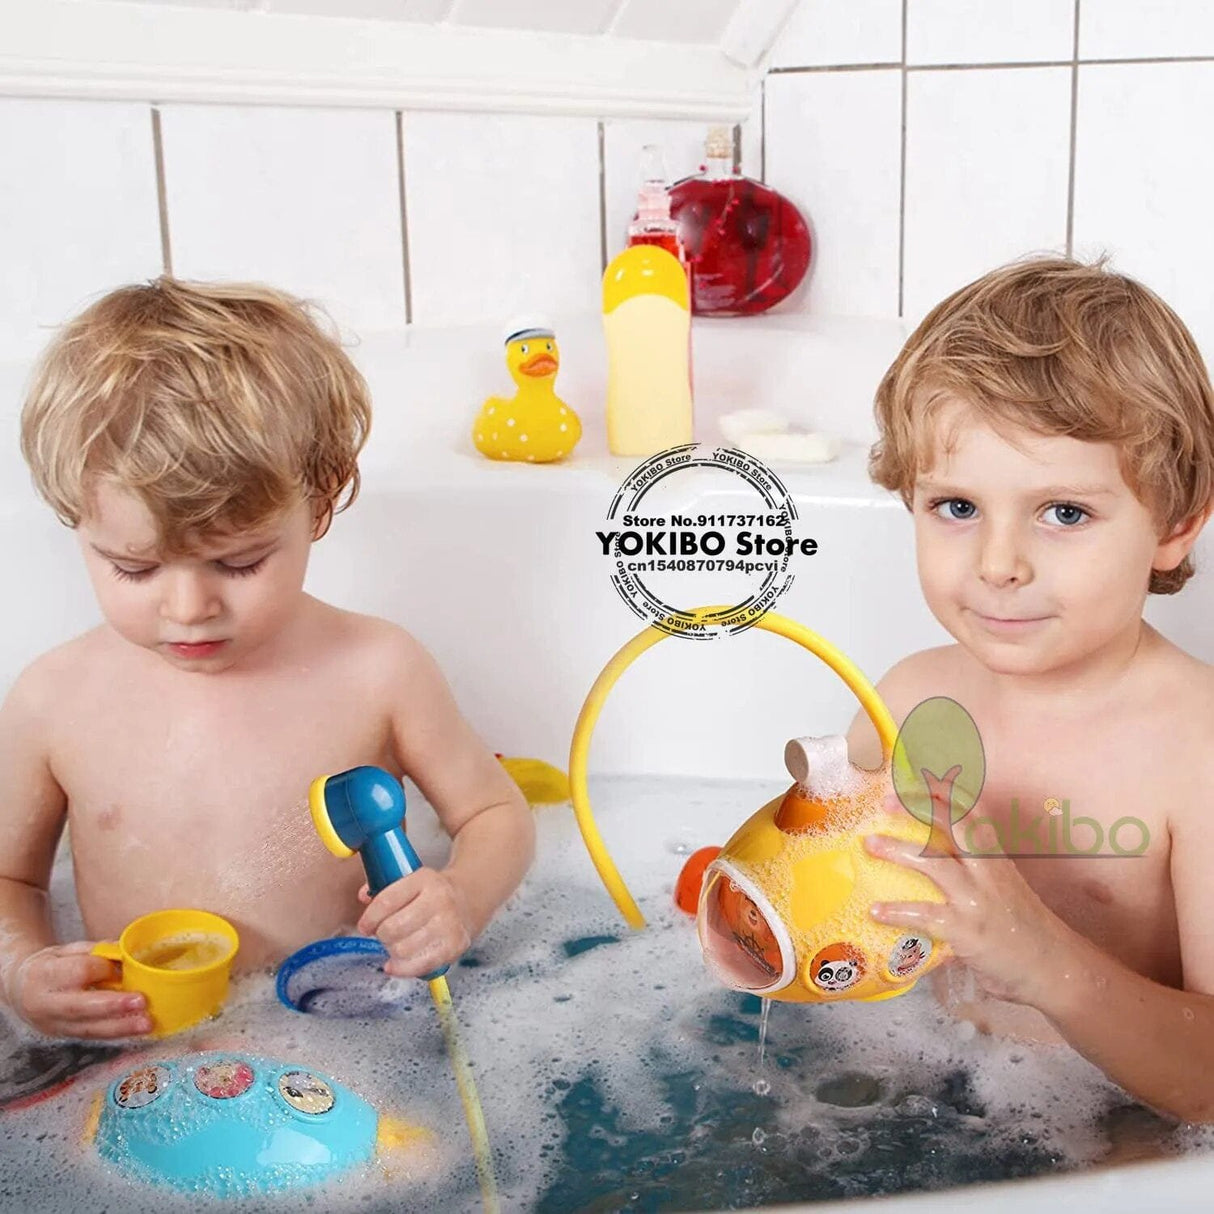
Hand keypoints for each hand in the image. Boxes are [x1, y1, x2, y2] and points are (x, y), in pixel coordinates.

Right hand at [4, 942, 150, 1038]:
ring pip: (89, 1028)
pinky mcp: (64, 1035)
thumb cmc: (50, 966)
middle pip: (81, 1007)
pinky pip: (92, 1036)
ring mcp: (54, 1024)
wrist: (20, 990)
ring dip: (121, 1027)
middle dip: (113, 1005)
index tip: (123, 965)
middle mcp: (46, 1004)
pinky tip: (136, 1029)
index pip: (78, 972)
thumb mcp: (67, 950)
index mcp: (44, 974)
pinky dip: (116, 1033)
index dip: (104, 968)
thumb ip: (95, 951)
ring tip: (146, 1023)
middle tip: (141, 1001)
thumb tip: (126, 952)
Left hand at [356, 868, 472, 979]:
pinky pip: (419, 966)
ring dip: (391, 950)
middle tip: (383, 934)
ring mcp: (449, 924)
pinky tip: (395, 964)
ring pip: (402, 949)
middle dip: (381, 935)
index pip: (386, 901)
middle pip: (393, 928)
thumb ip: (383, 888)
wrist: (468, 901)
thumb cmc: (431, 894)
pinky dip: (401, 968)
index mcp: (424, 879)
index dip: (369, 918)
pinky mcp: (454, 946)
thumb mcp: (410, 880)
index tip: (365, 926)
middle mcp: (439, 900)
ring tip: (395, 944)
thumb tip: (363, 896)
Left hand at [864, 795, 1071, 1005]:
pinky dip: (898, 911)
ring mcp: (977, 899)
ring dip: (898, 850)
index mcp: (995, 858)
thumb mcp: (1003, 887)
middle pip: (955, 827)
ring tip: (869, 844)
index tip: (922, 775)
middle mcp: (988, 872)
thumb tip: (933, 857)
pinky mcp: (966, 930)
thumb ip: (974, 870)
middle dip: (921, 808)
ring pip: (935, 864)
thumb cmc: (1023, 926)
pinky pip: (926, 915)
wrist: (1052, 966)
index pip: (974, 813)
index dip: (948, 792)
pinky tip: (875, 910)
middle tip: (886, 801)